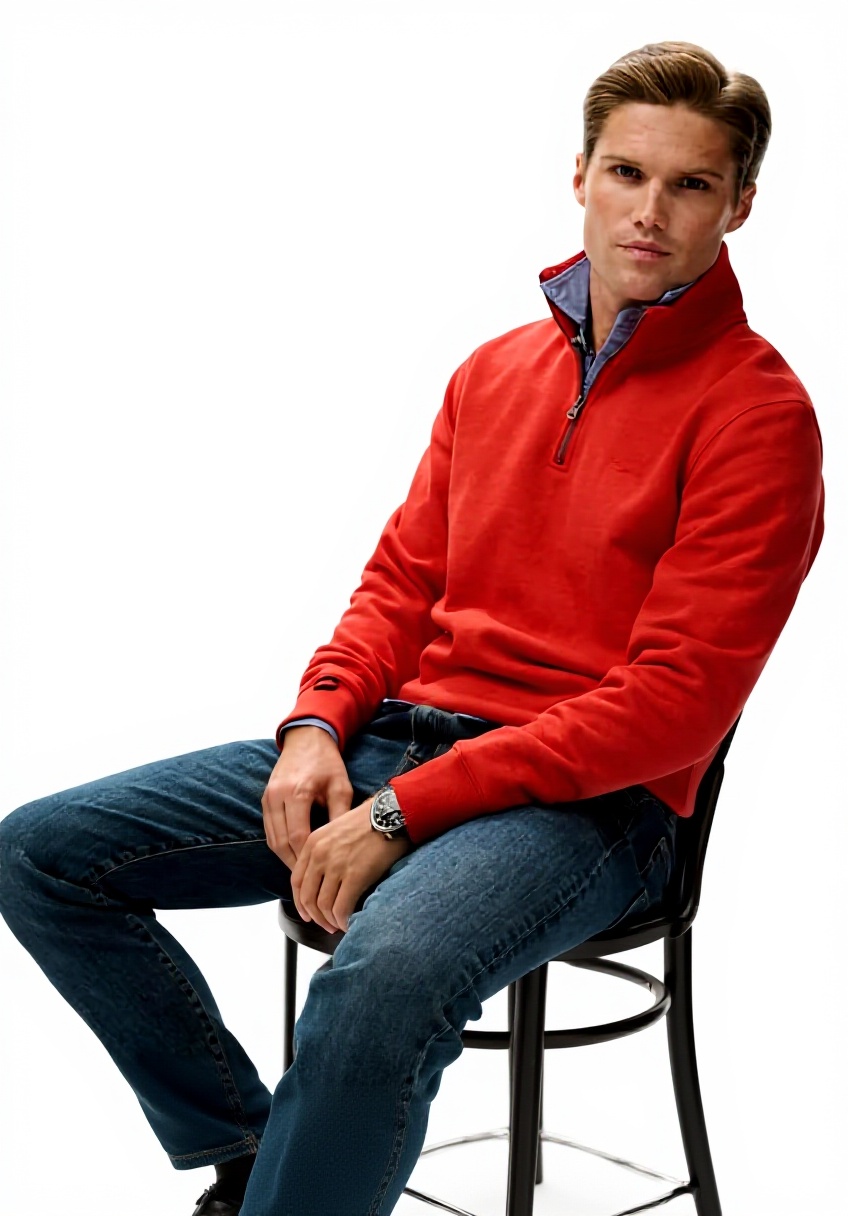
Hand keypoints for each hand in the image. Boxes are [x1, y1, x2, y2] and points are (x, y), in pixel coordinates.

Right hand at [261, 726, 353, 869]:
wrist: (306, 738)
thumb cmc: (327, 762)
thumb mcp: (340, 786)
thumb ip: (340, 815)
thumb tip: (345, 847)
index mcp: (297, 793)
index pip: (298, 836)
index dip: (308, 859)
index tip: (320, 874)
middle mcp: (277, 796)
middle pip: (281, 842)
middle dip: (295, 864)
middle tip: (310, 881)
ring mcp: (267, 798)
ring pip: (272, 839)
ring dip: (286, 858)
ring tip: (302, 873)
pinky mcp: (264, 799)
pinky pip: (269, 830)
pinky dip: (279, 845)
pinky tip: (293, 855)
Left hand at [290, 798, 413, 932]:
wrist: (391, 814)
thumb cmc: (369, 821)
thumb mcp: (336, 829)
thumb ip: (324, 851)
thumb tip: (324, 880)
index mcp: (312, 843)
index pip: (296, 880)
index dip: (300, 902)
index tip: (308, 914)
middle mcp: (319, 855)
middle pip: (307, 897)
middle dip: (315, 916)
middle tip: (326, 925)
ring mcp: (336, 866)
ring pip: (323, 906)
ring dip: (330, 921)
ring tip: (340, 925)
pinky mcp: (355, 875)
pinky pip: (342, 908)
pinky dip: (344, 920)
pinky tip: (350, 923)